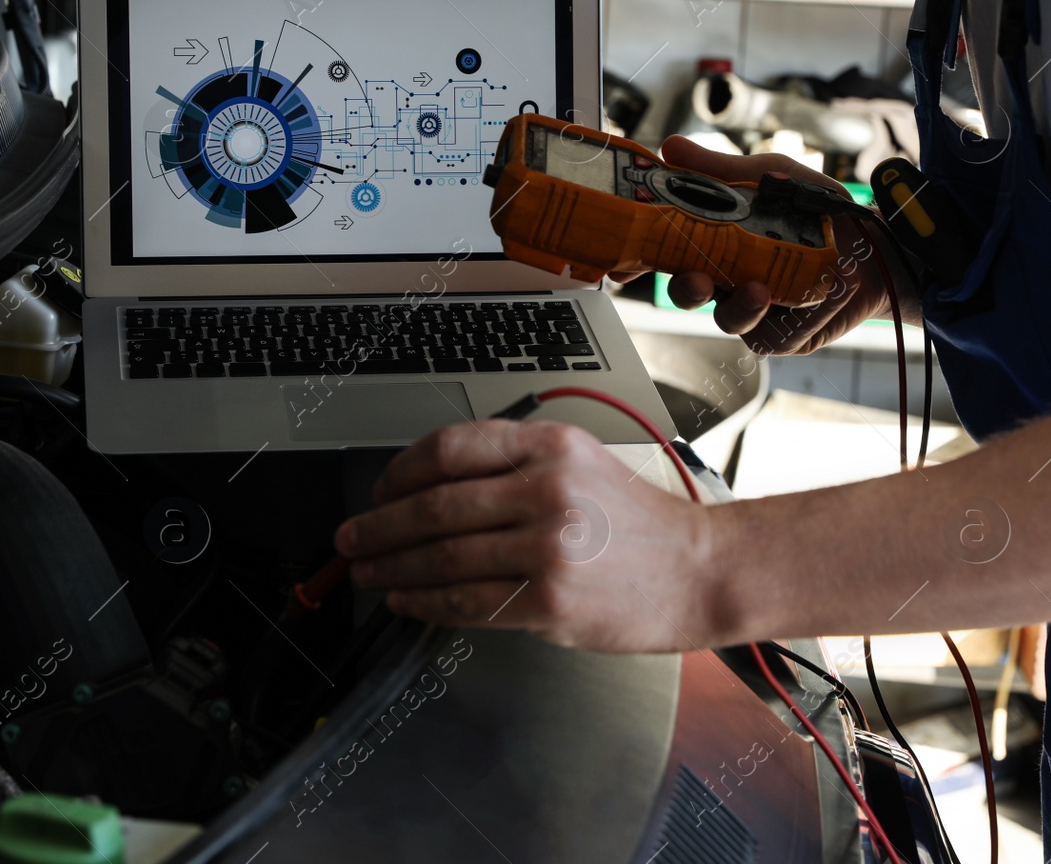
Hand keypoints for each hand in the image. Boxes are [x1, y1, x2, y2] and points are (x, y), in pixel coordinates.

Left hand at [334, 419, 717, 651]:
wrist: (700, 571)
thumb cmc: (639, 523)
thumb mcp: (580, 462)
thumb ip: (512, 464)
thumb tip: (427, 486)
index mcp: (549, 446)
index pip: (449, 448)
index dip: (399, 472)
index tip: (379, 490)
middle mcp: (546, 490)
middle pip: (434, 506)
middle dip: (378, 527)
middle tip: (350, 539)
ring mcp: (547, 548)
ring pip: (442, 558)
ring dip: (392, 569)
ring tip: (368, 573)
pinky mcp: (548, 602)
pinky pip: (466, 603)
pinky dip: (425, 604)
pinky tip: (408, 601)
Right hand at [650, 136, 900, 354]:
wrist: (876, 244)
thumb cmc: (818, 210)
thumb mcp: (769, 176)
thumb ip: (719, 169)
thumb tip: (671, 146)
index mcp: (713, 242)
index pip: (667, 253)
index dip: (642, 259)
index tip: (625, 261)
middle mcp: (725, 278)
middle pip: (687, 291)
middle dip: (685, 288)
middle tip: (696, 279)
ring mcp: (752, 309)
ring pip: (725, 317)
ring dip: (736, 306)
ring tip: (758, 290)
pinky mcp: (781, 335)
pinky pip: (767, 334)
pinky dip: (781, 316)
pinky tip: (801, 296)